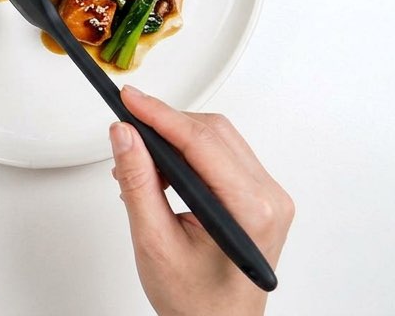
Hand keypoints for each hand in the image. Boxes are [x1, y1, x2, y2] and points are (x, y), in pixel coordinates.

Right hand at [109, 86, 292, 315]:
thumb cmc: (196, 302)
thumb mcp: (154, 241)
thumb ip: (138, 183)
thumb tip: (125, 136)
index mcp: (252, 210)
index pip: (201, 142)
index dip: (160, 115)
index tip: (128, 99)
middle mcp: (270, 198)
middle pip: (212, 133)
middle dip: (165, 126)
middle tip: (125, 128)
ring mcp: (269, 197)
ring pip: (218, 139)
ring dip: (175, 140)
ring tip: (138, 162)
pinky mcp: (259, 198)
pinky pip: (222, 156)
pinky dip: (188, 155)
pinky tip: (162, 172)